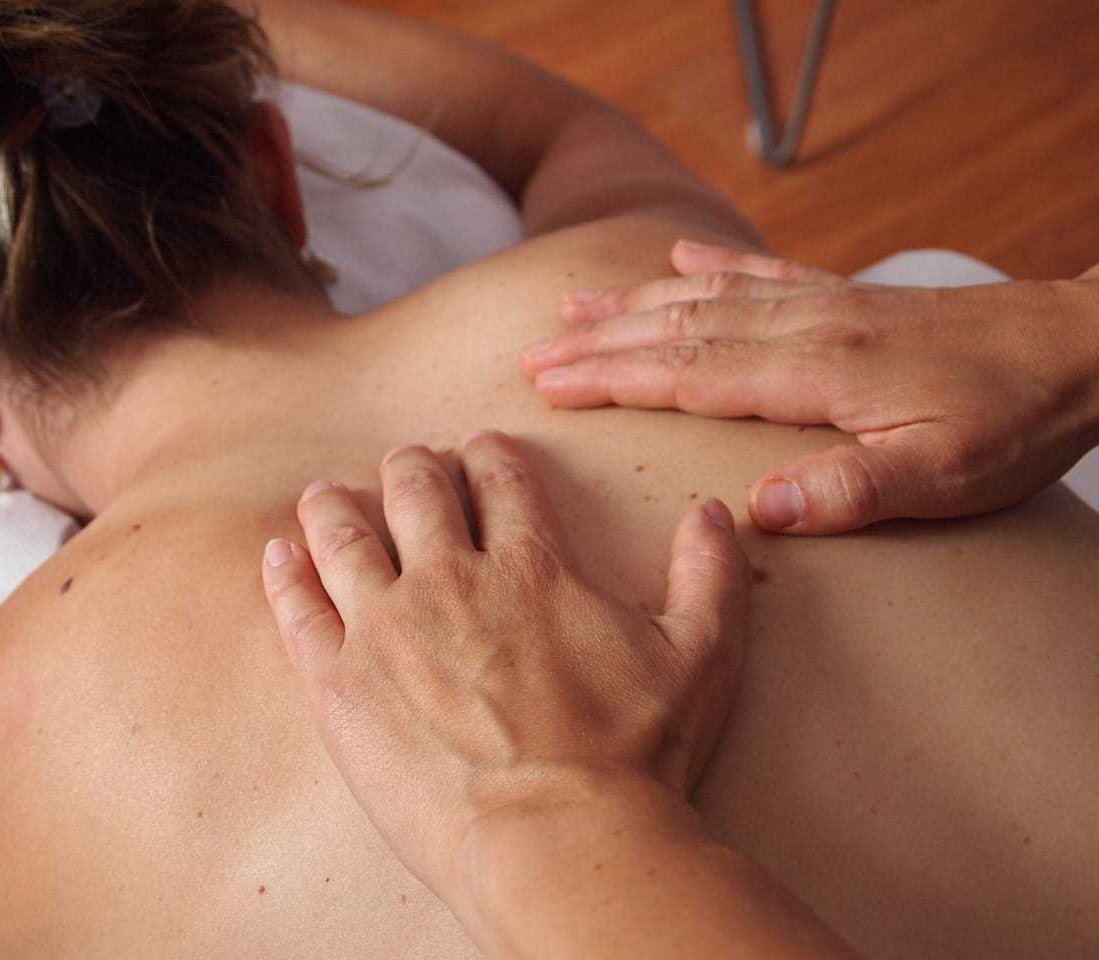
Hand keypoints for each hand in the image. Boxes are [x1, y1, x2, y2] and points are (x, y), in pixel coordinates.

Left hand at [261, 431, 748, 906]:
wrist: (559, 840)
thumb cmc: (634, 754)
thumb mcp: (701, 656)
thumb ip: (710, 575)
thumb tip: (716, 512)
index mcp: (529, 564)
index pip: (499, 478)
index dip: (489, 455)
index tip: (479, 451)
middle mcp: (450, 578)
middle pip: (414, 488)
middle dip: (413, 468)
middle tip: (409, 470)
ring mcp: (386, 626)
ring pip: (343, 531)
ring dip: (336, 504)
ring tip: (329, 495)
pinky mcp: (339, 681)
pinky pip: (298, 606)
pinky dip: (286, 571)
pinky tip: (281, 552)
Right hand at [521, 240, 1098, 534]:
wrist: (1086, 347)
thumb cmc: (1016, 416)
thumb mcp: (946, 472)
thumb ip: (851, 487)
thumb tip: (755, 509)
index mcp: (816, 372)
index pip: (689, 374)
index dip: (613, 377)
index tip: (550, 382)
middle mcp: (805, 327)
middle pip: (679, 329)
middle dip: (600, 341)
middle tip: (534, 353)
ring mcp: (823, 305)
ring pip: (706, 298)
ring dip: (634, 303)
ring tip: (573, 305)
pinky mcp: (845, 299)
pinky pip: (761, 273)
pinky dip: (710, 266)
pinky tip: (677, 258)